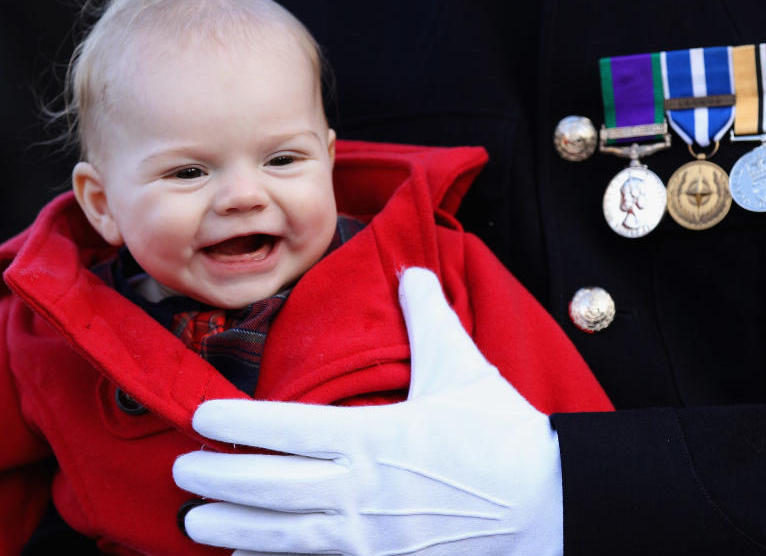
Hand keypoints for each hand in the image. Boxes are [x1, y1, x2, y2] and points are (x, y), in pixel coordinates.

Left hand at [173, 267, 562, 555]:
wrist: (546, 505)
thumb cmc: (503, 438)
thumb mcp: (463, 370)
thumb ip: (429, 318)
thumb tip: (411, 272)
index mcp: (374, 435)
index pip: (285, 429)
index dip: (235, 424)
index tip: (201, 418)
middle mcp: (359, 488)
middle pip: (266, 486)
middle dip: (216, 477)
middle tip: (183, 470)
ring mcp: (367, 536)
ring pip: (279, 534)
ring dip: (231, 526)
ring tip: (196, 519)